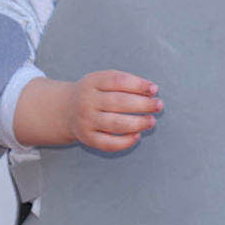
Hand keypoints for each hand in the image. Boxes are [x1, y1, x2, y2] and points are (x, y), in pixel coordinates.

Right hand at [14, 70, 162, 151]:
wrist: (66, 110)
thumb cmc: (96, 94)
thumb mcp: (104, 80)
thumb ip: (127, 82)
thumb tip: (151, 90)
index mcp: (92, 82)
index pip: (118, 80)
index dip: (138, 84)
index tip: (154, 89)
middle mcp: (87, 101)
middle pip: (119, 102)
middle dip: (143, 104)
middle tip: (158, 105)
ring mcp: (86, 120)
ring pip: (116, 124)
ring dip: (138, 123)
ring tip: (151, 121)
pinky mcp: (87, 138)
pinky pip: (109, 143)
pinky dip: (126, 141)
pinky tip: (137, 136)